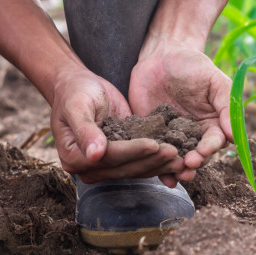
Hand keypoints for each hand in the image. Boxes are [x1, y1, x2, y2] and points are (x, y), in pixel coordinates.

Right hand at [50, 65, 182, 182]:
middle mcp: (90, 167)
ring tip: (180, 158)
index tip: (154, 144)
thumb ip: (85, 130)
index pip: (110, 157)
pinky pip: (141, 162)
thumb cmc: (75, 92)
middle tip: (175, 152)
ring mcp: (106, 165)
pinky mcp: (121, 157)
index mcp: (74, 157)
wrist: (78, 86)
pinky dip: (158, 160)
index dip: (132, 151)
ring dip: (159, 164)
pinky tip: (177, 156)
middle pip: (125, 167)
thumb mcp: (77, 106)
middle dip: (152, 160)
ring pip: (136, 169)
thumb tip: (95, 155)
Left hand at [129, 35, 233, 182]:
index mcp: (212, 122)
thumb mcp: (214, 80)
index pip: (215, 141)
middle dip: (194, 163)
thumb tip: (233, 135)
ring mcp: (172, 136)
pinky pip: (155, 153)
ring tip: (175, 175)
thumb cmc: (193, 65)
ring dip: (177, 170)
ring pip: (177, 159)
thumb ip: (226, 104)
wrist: (161, 55)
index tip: (204, 151)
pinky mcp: (151, 135)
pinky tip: (160, 177)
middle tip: (188, 165)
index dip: (210, 148)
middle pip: (197, 156)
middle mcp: (194, 134)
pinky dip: (157, 167)